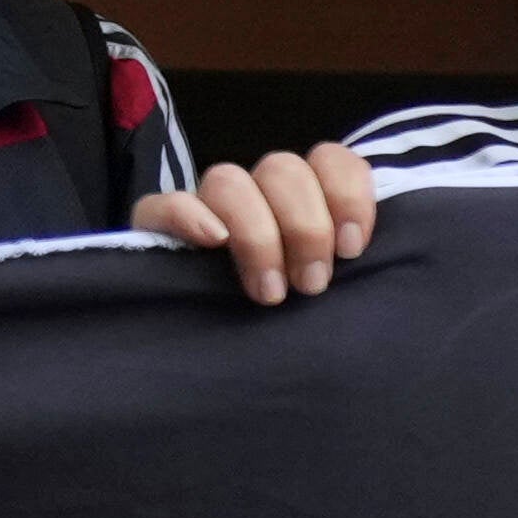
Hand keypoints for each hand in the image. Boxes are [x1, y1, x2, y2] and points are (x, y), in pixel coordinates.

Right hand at [134, 142, 382, 309]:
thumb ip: (348, 258)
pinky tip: (213, 242)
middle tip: (312, 285)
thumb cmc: (297, 322)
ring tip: (270, 292)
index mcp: (306, 197)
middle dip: (305, 228)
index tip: (352, 248)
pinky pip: (165, 203)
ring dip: (257, 235)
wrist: (219, 358)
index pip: (330, 159)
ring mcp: (207, 206)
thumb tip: (359, 250)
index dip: (348, 193)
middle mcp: (258, 192)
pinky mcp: (158, 227)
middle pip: (283, 170)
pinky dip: (191, 217)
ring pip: (229, 181)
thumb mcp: (337, 292)